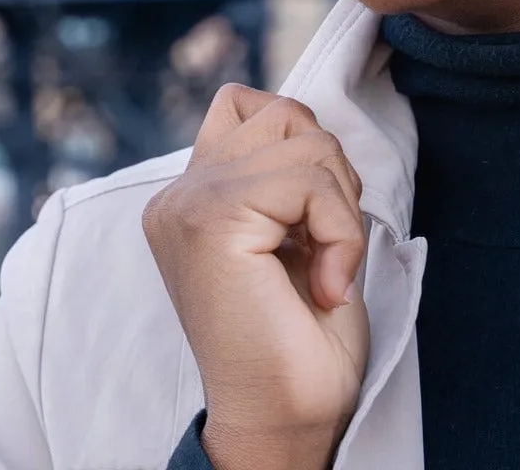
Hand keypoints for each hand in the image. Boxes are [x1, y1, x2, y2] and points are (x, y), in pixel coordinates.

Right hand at [142, 85, 370, 469]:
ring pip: (308, 142)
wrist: (286, 416)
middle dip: (331, 173)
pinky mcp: (213, 221)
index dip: (301, 143)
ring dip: (340, 207)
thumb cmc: (301, 333)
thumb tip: (305, 119)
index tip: (308, 221)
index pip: (247, 103)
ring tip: (323, 267)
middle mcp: (178, 193)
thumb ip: (285, 169)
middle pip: (286, 114)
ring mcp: (189, 204)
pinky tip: (325, 286)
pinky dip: (341, 231)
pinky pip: (311, 183)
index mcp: (190, 194)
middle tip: (323, 247)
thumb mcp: (297, 226)